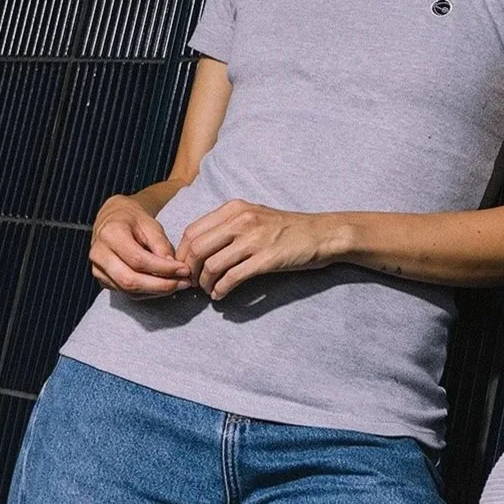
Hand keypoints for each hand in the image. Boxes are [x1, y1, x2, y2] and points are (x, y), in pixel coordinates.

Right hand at [90, 195, 191, 296]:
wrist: (114, 220)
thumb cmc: (134, 220)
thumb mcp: (151, 224)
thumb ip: (161, 244)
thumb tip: (174, 268)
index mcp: (110, 234)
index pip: (138, 260)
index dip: (163, 268)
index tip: (184, 269)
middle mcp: (100, 254)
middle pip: (130, 280)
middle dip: (160, 285)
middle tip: (183, 282)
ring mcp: (98, 270)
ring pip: (128, 290)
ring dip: (156, 291)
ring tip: (178, 285)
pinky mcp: (103, 280)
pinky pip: (126, 292)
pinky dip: (148, 292)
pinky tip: (164, 287)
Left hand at [175, 200, 336, 299]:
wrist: (322, 234)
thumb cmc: (287, 228)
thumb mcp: (255, 216)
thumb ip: (227, 227)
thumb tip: (195, 251)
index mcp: (235, 208)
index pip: (191, 231)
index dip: (181, 254)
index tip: (185, 268)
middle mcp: (242, 220)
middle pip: (196, 249)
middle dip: (189, 271)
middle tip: (193, 283)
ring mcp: (255, 239)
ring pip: (211, 265)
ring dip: (204, 283)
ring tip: (209, 290)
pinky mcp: (267, 259)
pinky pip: (232, 278)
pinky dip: (221, 290)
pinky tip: (221, 295)